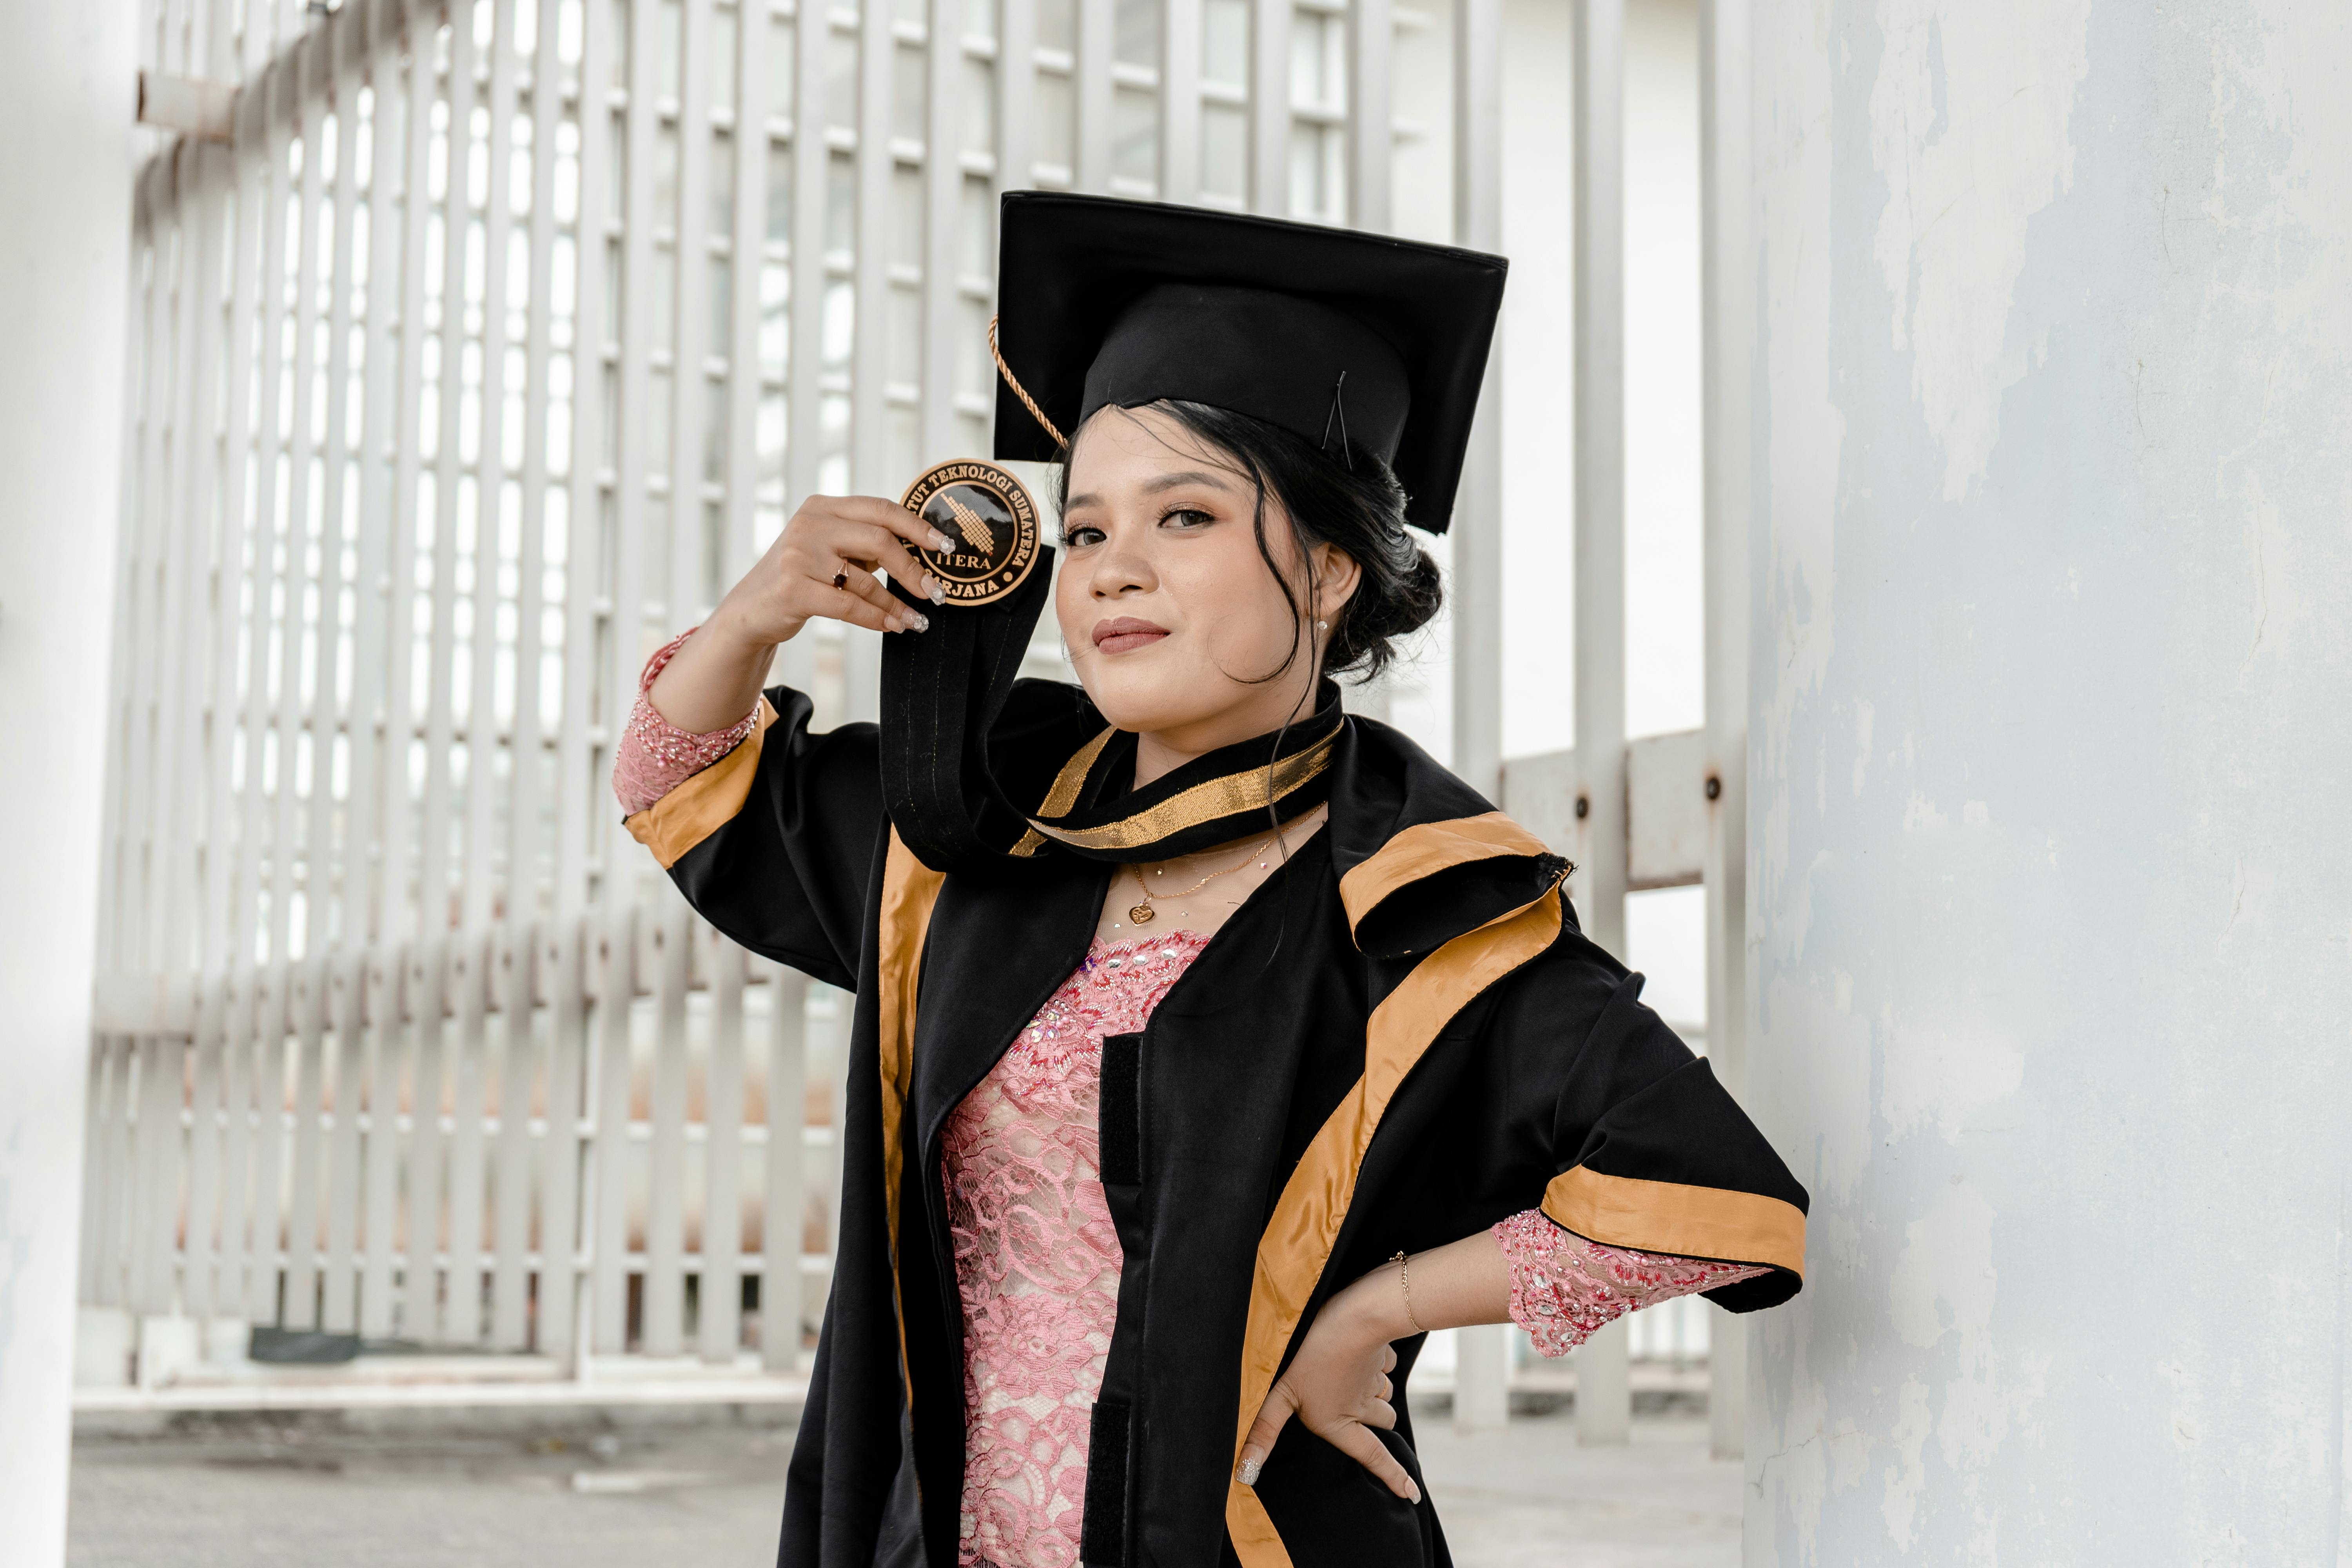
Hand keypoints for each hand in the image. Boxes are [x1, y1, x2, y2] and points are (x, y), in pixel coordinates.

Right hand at [706, 493, 955, 647]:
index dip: (917, 526)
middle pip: (879, 540)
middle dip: (913, 570)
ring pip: (866, 581)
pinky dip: (877, 618)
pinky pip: (849, 606)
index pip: (880, 509)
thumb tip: (921, 548)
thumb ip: (863, 540)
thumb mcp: (828, 547)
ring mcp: (799, 556)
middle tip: (936, 593)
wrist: (751, 608)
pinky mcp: (793, 589)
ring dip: (897, 604)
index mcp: (822, 507)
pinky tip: (893, 625)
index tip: (944, 546)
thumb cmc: (801, 576)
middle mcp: (809, 525)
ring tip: (915, 619)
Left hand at [1237, 1277, 1421, 1504]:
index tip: (1412, 1495)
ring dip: (1374, 1390)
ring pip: (1384, 1393)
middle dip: (1376, 1418)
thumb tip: (1244, 1473)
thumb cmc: (1312, 1356)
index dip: (1392, 1476)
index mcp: (1340, 1421)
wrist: (1356, 1316)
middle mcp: (1363, 1406)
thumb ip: (1266, 1428)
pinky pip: (1384, 1364)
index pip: (1372, 1456)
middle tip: (1359, 1410)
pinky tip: (1360, 1348)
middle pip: (1383, 1421)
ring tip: (1352, 1374)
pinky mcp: (1382, 1355)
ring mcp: (1376, 1380)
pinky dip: (1376, 1361)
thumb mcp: (1281, 1394)